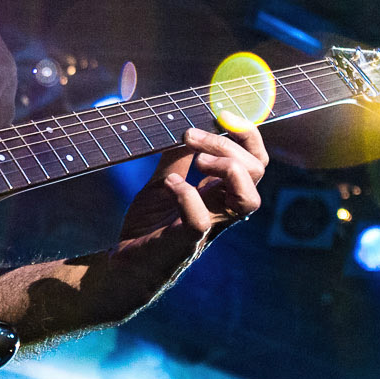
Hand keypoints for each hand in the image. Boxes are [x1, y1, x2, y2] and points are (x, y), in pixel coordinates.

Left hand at [117, 111, 268, 248]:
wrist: (123, 264)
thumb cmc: (148, 226)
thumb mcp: (163, 182)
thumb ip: (177, 159)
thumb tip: (187, 128)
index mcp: (221, 193)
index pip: (254, 160)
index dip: (248, 134)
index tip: (223, 114)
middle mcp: (222, 210)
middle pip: (255, 171)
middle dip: (228, 144)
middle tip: (190, 135)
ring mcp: (207, 228)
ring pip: (248, 200)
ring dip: (226, 169)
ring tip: (195, 161)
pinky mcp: (185, 243)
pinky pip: (200, 220)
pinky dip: (187, 196)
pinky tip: (170, 184)